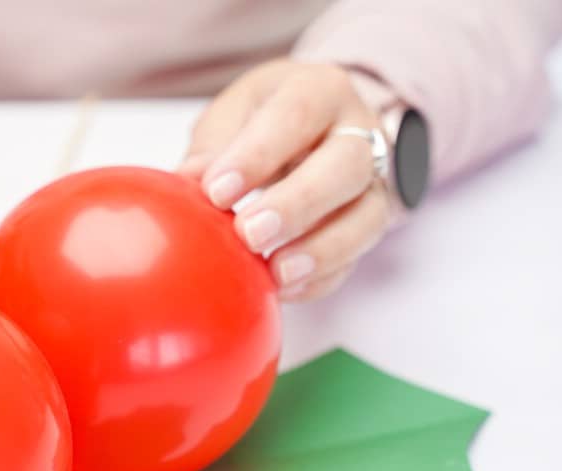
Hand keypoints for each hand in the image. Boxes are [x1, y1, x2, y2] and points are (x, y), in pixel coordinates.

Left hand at [180, 59, 393, 301]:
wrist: (313, 127)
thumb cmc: (264, 119)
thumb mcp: (234, 114)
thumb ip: (214, 145)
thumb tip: (187, 181)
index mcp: (320, 91)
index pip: (296, 116)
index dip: (257, 155)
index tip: (216, 192)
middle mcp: (359, 132)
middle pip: (345, 167)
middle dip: (296, 204)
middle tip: (250, 233)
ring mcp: (373, 181)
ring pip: (366, 216)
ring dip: (321, 249)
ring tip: (276, 273)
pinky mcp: (370, 224)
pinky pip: (357, 256)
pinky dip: (323, 277)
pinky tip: (288, 288)